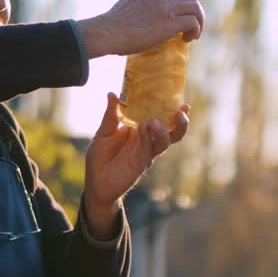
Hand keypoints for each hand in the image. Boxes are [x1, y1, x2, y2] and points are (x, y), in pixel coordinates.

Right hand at [77, 0, 205, 58]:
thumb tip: (133, 24)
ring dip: (198, 21)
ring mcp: (166, 7)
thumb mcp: (123, 11)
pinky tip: (189, 39)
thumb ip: (134, 11)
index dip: (177, 8)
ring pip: (195, 7)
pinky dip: (196, 30)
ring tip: (193, 35)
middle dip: (193, 13)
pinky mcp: (171, 22)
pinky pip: (193, 22)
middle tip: (190, 29)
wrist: (108, 32)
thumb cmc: (110, 28)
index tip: (174, 22)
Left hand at [82, 93, 188, 234]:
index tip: (180, 101)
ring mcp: (146, 153)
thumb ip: (111, 115)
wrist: (95, 183)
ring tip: (153, 121)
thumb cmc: (100, 159)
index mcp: (140, 131)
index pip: (160, 119)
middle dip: (180, 122)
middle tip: (182, 110)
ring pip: (164, 141)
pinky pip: (149, 149)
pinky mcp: (141, 163)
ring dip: (163, 130)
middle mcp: (147, 141)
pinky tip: (144, 128)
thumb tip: (113, 94)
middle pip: (171, 132)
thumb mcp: (104, 132)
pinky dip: (148, 138)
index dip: (171, 110)